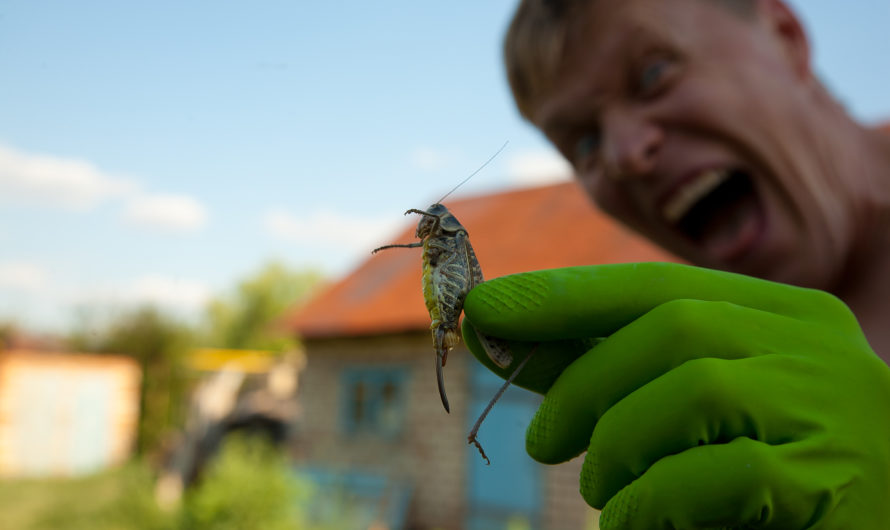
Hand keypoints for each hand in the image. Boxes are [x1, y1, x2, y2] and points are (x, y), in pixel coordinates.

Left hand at [461, 262, 889, 528]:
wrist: (861, 523)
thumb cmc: (763, 473)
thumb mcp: (684, 409)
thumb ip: (604, 369)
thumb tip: (497, 330)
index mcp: (781, 317)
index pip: (658, 286)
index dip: (565, 295)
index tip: (487, 309)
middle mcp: (814, 346)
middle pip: (673, 325)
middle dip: (583, 379)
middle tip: (541, 442)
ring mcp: (834, 407)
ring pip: (695, 387)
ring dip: (619, 442)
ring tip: (604, 490)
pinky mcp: (836, 480)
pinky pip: (721, 470)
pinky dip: (654, 498)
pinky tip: (634, 522)